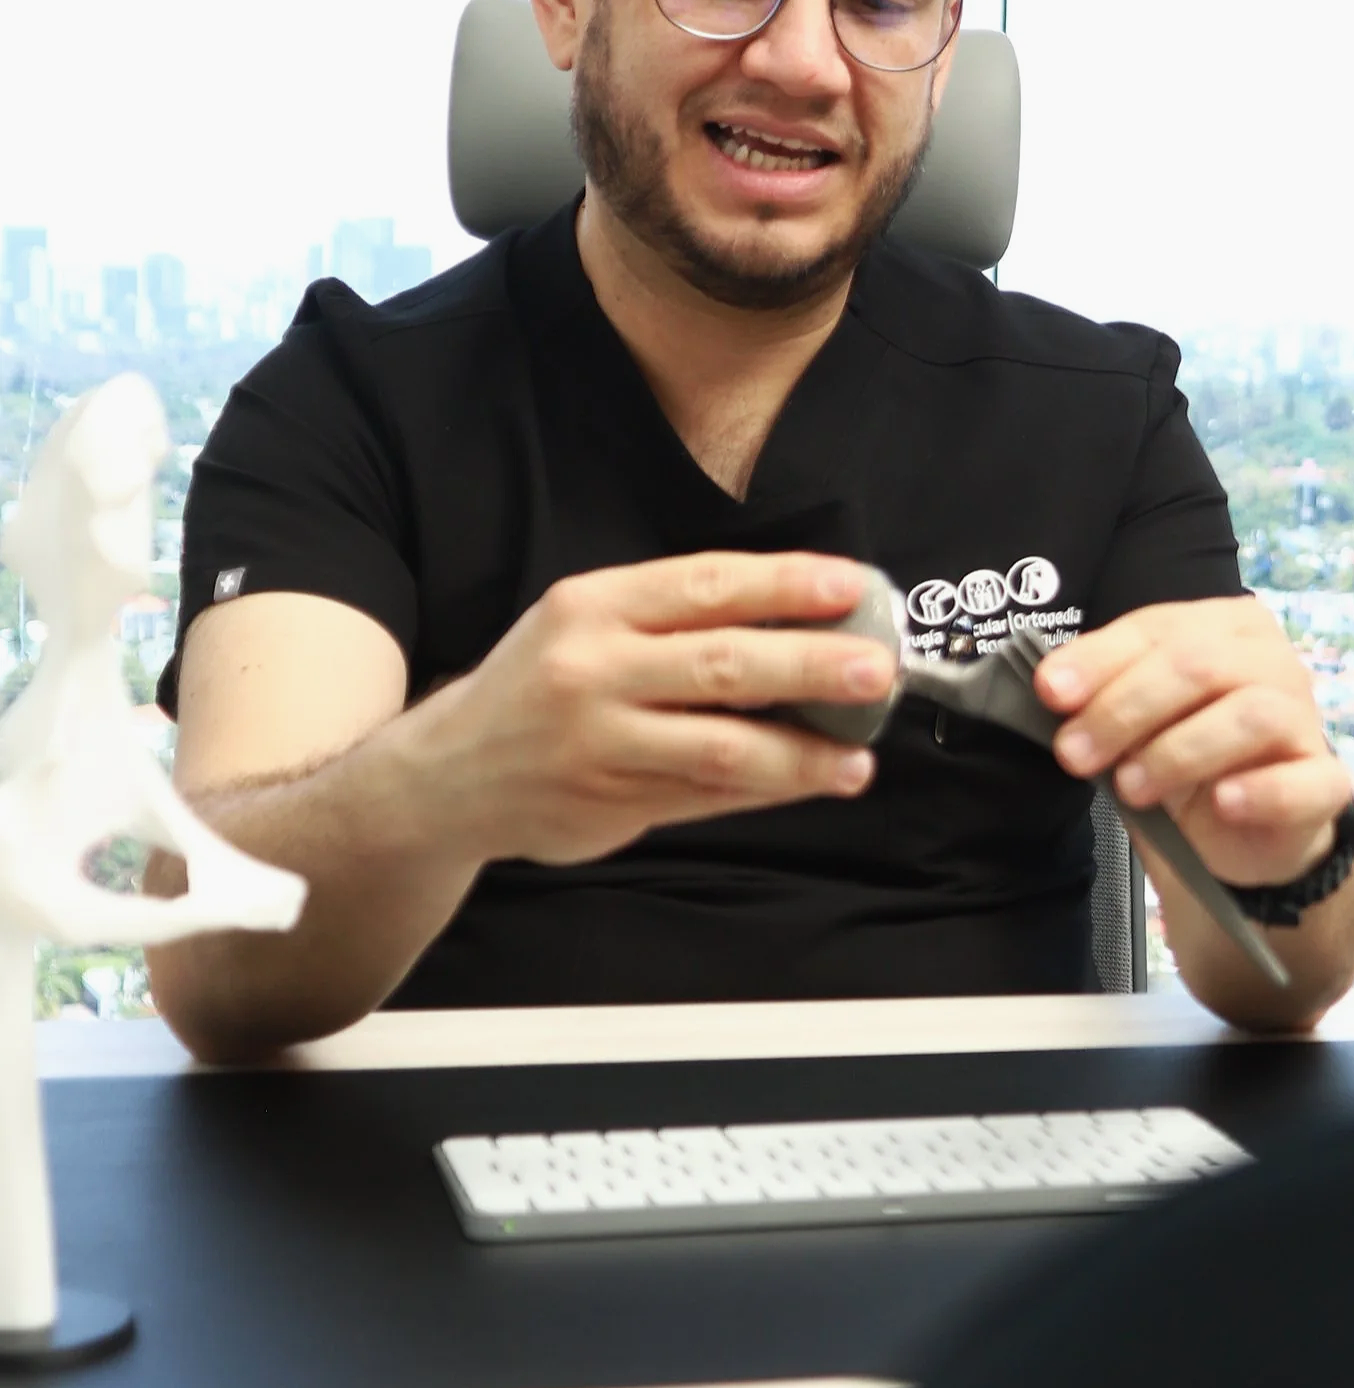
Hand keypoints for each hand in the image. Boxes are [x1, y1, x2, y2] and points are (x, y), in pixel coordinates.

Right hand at [404, 552, 896, 867]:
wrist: (443, 777)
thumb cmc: (541, 684)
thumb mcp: (588, 624)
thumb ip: (679, 622)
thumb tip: (806, 617)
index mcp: (594, 605)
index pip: (706, 584)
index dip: (786, 584)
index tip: (853, 586)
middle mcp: (592, 669)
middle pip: (723, 663)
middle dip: (811, 665)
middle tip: (877, 668)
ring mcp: (600, 743)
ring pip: (721, 745)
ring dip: (802, 751)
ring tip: (860, 755)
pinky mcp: (610, 803)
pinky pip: (707, 795)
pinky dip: (769, 788)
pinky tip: (817, 780)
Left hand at [1036, 597, 1353, 886]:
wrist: (1247, 832)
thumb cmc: (1187, 756)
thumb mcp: (1137, 718)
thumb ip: (1103, 692)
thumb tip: (1052, 685)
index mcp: (1226, 626)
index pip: (1158, 628)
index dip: (1101, 659)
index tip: (1052, 694)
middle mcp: (1272, 660)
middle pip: (1198, 665)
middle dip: (1125, 709)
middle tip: (1075, 755)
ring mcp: (1305, 720)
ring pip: (1249, 715)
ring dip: (1178, 751)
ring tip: (1131, 788)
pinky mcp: (1325, 783)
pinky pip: (1304, 781)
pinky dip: (1260, 790)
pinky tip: (1222, 801)